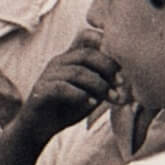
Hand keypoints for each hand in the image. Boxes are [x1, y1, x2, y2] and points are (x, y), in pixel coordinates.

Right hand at [14, 26, 122, 142]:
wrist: (38, 128)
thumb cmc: (67, 108)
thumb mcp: (90, 94)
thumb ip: (103, 83)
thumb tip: (125, 80)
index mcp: (71, 57)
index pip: (86, 36)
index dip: (105, 42)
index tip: (122, 63)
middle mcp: (59, 61)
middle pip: (87, 54)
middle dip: (108, 68)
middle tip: (121, 83)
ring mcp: (48, 74)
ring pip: (77, 71)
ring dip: (98, 85)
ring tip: (110, 98)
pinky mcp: (40, 90)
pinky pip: (61, 87)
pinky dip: (79, 95)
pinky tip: (91, 104)